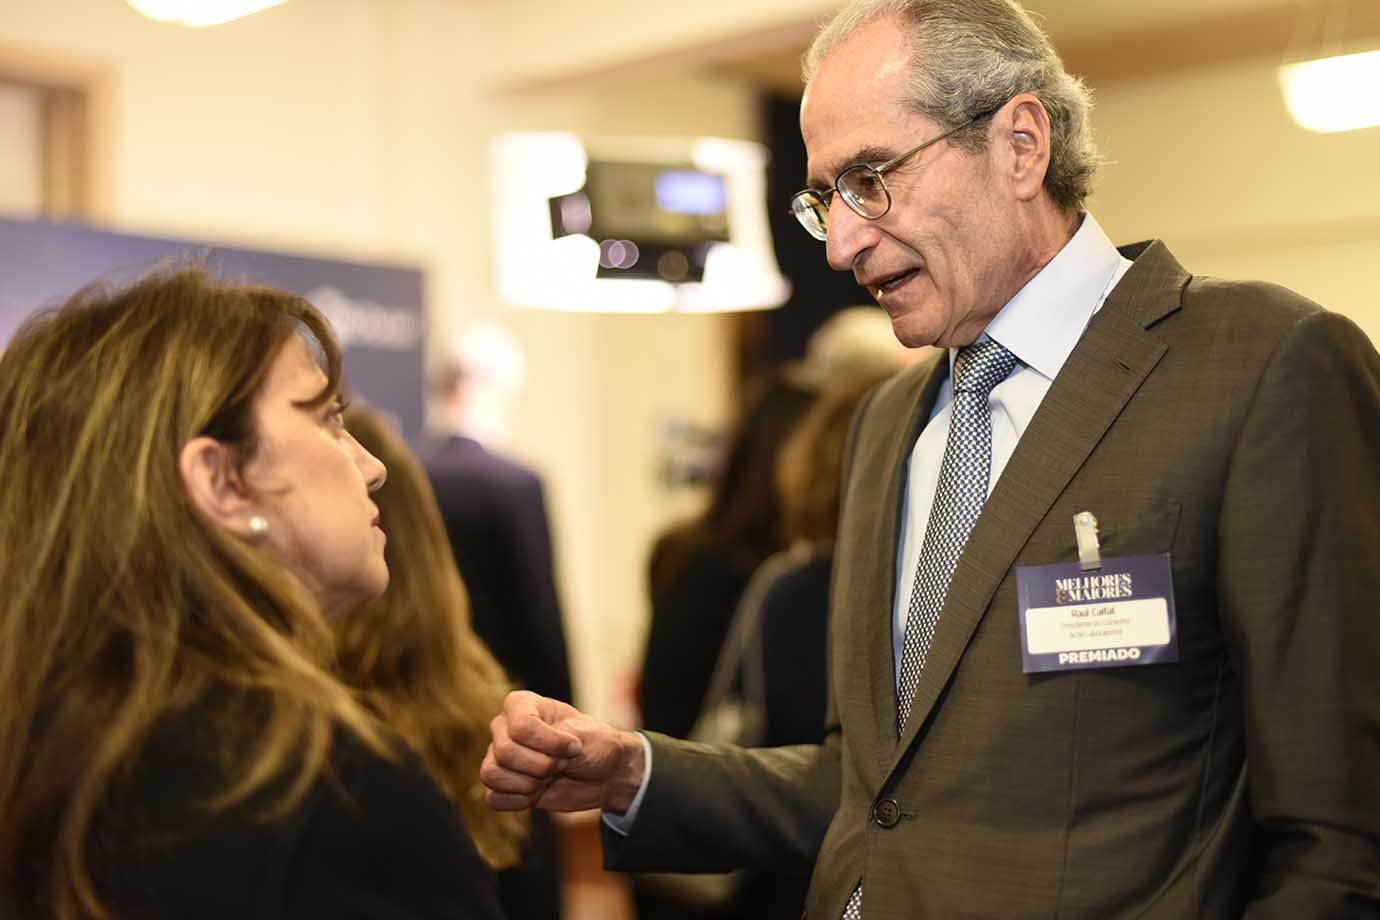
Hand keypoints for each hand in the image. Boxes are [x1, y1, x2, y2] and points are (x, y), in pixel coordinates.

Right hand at [482, 690, 646, 813]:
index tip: (575, 747)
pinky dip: (520, 801)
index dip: (550, 743)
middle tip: (562, 765)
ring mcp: (500, 755)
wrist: (603, 773)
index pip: (521, 726)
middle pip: (504, 751)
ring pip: (492, 774)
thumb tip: (543, 760)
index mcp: (522, 703)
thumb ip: (563, 742)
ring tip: (548, 779)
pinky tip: (538, 793)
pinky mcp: (501, 784)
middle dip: (541, 766)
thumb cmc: (595, 745)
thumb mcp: (590, 736)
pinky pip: (494, 798)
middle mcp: (504, 726)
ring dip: (528, 784)